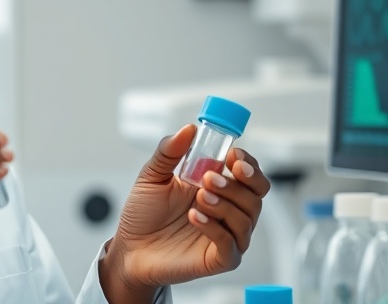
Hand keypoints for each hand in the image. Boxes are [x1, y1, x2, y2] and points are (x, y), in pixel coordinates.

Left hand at [100, 124, 270, 302]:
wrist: (129, 247)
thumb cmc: (143, 214)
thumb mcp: (152, 176)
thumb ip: (169, 152)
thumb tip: (188, 129)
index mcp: (217, 186)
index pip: (249, 173)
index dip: (248, 162)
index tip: (232, 155)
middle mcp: (227, 210)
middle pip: (257, 194)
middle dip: (240, 183)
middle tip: (210, 178)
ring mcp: (226, 234)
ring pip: (247, 218)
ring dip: (224, 204)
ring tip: (199, 198)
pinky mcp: (219, 259)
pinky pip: (231, 245)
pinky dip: (216, 229)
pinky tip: (196, 217)